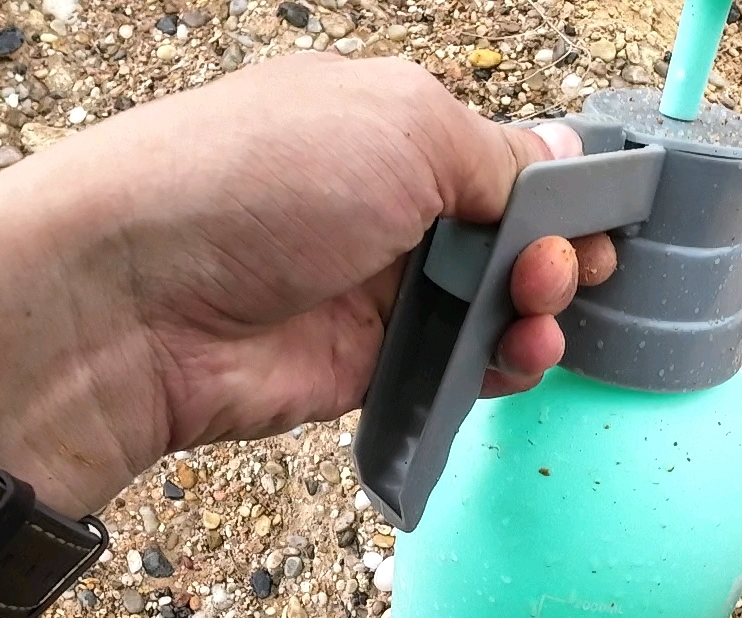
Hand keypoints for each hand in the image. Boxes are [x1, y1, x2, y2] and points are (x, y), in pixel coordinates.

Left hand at [0, 54, 615, 516]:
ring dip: (536, 312)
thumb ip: (493, 153)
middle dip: (556, 251)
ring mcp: (369, 291)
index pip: (498, 152)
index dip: (559, 185)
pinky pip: (451, 369)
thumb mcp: (399, 126)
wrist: (134, 301)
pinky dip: (497, 367)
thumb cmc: (256, 181)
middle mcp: (380, 204)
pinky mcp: (359, 370)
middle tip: (558, 271)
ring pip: (489, 307)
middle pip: (505, 234)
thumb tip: (560, 157)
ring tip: (537, 316)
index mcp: (384, 123)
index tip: (607, 216)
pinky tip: (517, 360)